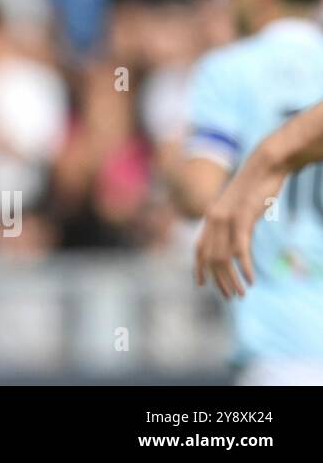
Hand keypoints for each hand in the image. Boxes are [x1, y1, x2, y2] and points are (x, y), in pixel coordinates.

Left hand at [194, 155, 284, 299]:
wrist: (264, 166)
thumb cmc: (255, 187)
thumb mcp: (239, 207)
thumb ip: (233, 222)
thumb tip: (234, 238)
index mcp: (211, 216)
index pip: (198, 247)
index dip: (198, 267)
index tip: (201, 285)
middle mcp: (213, 219)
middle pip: (210, 258)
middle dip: (219, 280)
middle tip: (229, 296)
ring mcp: (226, 219)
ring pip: (223, 258)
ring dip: (231, 279)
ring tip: (240, 294)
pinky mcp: (242, 219)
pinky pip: (240, 250)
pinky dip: (245, 268)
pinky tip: (250, 280)